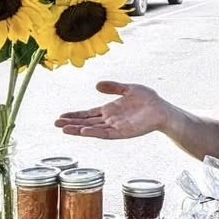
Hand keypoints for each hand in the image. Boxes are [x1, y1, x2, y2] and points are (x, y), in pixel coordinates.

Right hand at [54, 81, 168, 139]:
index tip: (61, 116)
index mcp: (109, 111)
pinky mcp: (123, 132)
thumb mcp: (128, 89)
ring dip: (79, 130)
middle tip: (56, 124)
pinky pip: (106, 133)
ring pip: (93, 129)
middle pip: (86, 123)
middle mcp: (110, 120)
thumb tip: (96, 85)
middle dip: (71, 123)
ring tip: (64, 129)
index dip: (75, 115)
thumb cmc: (148, 100)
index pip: (88, 114)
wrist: (163, 110)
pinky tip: (84, 130)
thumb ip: (113, 87)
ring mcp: (116, 127)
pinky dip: (95, 132)